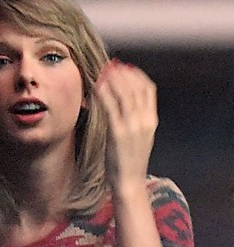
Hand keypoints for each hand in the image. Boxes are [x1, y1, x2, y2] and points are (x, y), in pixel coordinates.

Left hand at [96, 59, 157, 190]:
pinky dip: (103, 93)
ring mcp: (132, 126)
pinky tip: (95, 87)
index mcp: (151, 120)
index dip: (136, 75)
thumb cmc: (130, 160)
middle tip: (109, 65)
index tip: (125, 67)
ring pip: (123, 93)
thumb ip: (135, 119)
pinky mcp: (118, 133)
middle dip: (122, 73)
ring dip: (112, 80)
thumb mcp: (139, 137)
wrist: (129, 182)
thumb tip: (124, 102)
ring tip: (101, 72)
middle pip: (135, 87)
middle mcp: (144, 120)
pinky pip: (110, 106)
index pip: (148, 88)